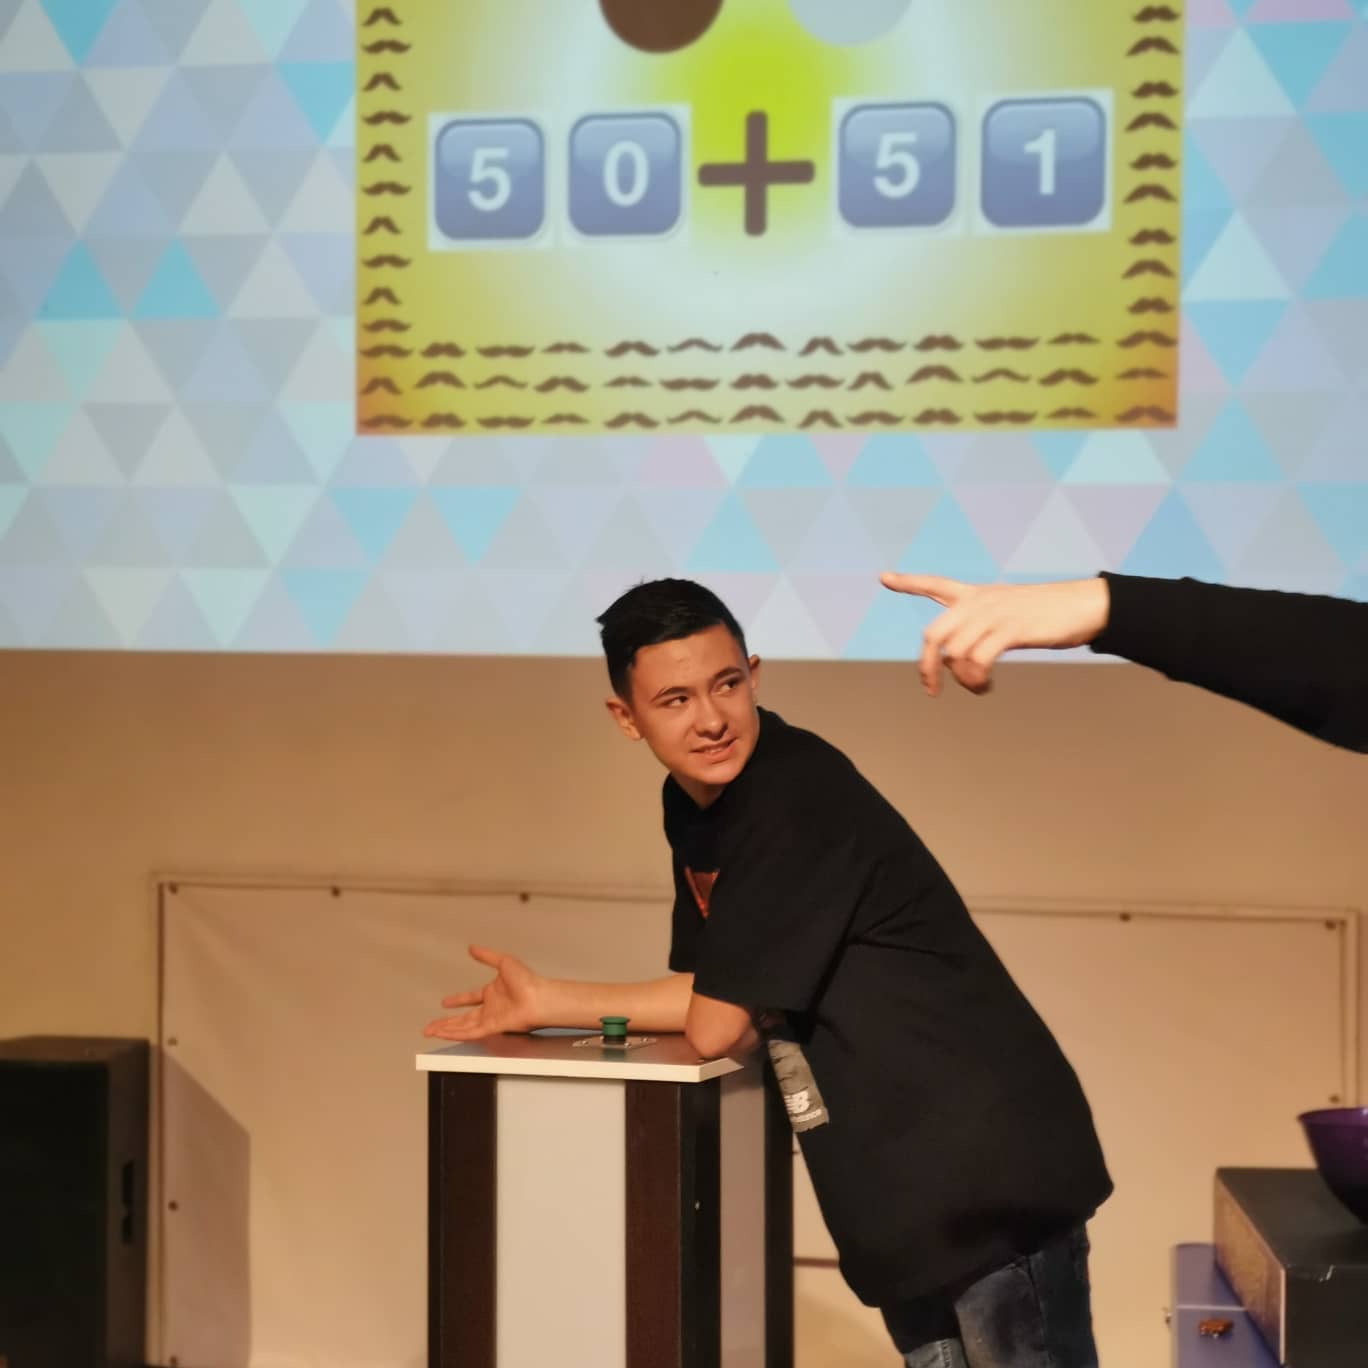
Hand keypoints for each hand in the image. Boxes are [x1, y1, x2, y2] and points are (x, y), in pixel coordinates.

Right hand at [423, 946, 544, 1040]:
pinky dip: (456, 1034)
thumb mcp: (504, 961)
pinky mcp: (492, 1028)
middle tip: (430, 1026)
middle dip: (445, 1022)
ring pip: (463, 1027)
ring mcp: (490, 1019)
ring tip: (430, 1031)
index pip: (470, 998)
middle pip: (463, 1018)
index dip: (457, 1000)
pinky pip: (471, 1033)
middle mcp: (490, 1008)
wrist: (538, 996)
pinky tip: (444, 1034)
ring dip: (446, 1029)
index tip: (445, 1002)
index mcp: (492, 993)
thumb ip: (486, 956)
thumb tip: (472, 948)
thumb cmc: (528, 980)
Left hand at [879, 573, 1109, 697]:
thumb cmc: (1048, 613)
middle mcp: (978, 602)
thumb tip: (961, 655)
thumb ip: (982, 624)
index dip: (908, 582)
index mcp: (976, 595)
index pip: (935, 584)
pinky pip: (977, 660)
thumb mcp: (1009, 610)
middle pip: (933, 634)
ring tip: (978, 687)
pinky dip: (976, 680)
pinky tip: (986, 685)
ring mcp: (993, 614)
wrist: (1083, 606)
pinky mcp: (1010, 629)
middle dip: (926, 668)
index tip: (884, 577)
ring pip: (955, 653)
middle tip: (932, 690)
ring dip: (962, 680)